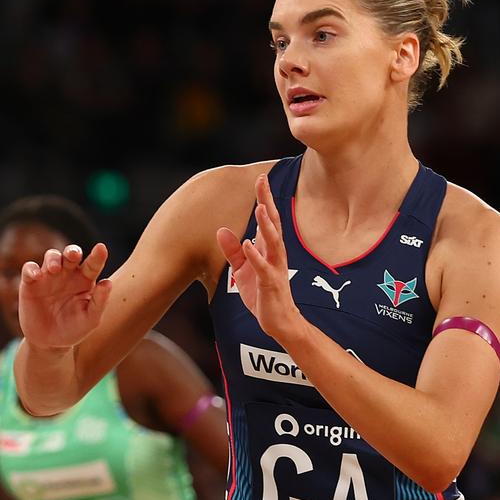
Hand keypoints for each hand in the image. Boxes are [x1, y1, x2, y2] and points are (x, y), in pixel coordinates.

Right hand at [18, 243, 112, 349]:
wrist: (49, 343)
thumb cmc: (74, 329)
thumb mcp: (90, 320)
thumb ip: (100, 302)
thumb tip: (107, 283)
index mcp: (85, 280)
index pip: (93, 264)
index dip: (97, 255)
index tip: (101, 248)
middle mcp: (67, 274)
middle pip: (71, 254)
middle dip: (72, 251)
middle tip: (74, 255)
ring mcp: (49, 276)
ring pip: (51, 256)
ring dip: (53, 259)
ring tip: (54, 269)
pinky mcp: (31, 283)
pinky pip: (29, 268)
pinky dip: (32, 269)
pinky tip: (36, 276)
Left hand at [216, 174, 304, 344]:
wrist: (277, 321)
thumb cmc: (262, 293)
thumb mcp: (242, 269)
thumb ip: (232, 250)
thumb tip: (221, 230)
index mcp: (268, 248)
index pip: (267, 218)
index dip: (264, 198)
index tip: (260, 177)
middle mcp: (275, 253)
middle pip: (272, 222)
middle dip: (267, 201)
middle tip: (263, 180)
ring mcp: (275, 267)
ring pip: (273, 242)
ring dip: (266, 225)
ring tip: (260, 208)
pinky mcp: (270, 283)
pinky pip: (263, 268)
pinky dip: (256, 256)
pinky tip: (248, 245)